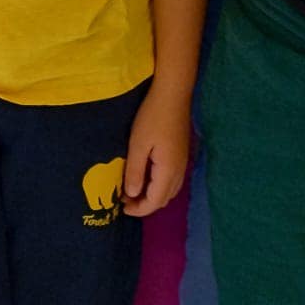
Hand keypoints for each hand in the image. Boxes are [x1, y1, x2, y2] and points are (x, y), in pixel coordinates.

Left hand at [122, 88, 191, 217]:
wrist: (173, 95)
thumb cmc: (152, 117)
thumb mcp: (138, 144)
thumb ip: (135, 171)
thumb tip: (132, 194)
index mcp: (168, 171)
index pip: (155, 201)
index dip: (139, 210)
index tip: (122, 208)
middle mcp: (179, 171)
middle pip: (163, 199)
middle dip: (145, 204)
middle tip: (124, 199)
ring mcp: (182, 163)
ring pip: (169, 190)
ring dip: (152, 195)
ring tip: (132, 189)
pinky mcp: (181, 155)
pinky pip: (171, 180)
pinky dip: (158, 185)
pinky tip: (145, 176)